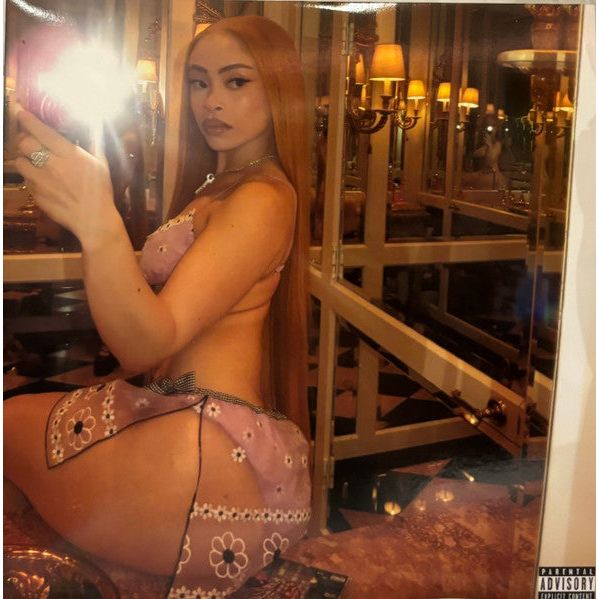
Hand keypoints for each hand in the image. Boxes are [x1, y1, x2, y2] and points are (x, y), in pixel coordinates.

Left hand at [14, 110, 119, 248]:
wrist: (94, 220)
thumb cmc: (100, 192)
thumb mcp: (101, 164)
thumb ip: (95, 142)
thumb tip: (97, 123)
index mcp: (68, 154)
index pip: (41, 130)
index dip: (28, 119)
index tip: (21, 113)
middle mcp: (52, 165)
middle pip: (24, 143)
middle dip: (24, 139)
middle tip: (29, 140)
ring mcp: (41, 181)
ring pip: (20, 162)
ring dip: (24, 159)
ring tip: (32, 161)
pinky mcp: (37, 195)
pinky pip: (27, 181)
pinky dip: (30, 177)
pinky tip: (40, 180)